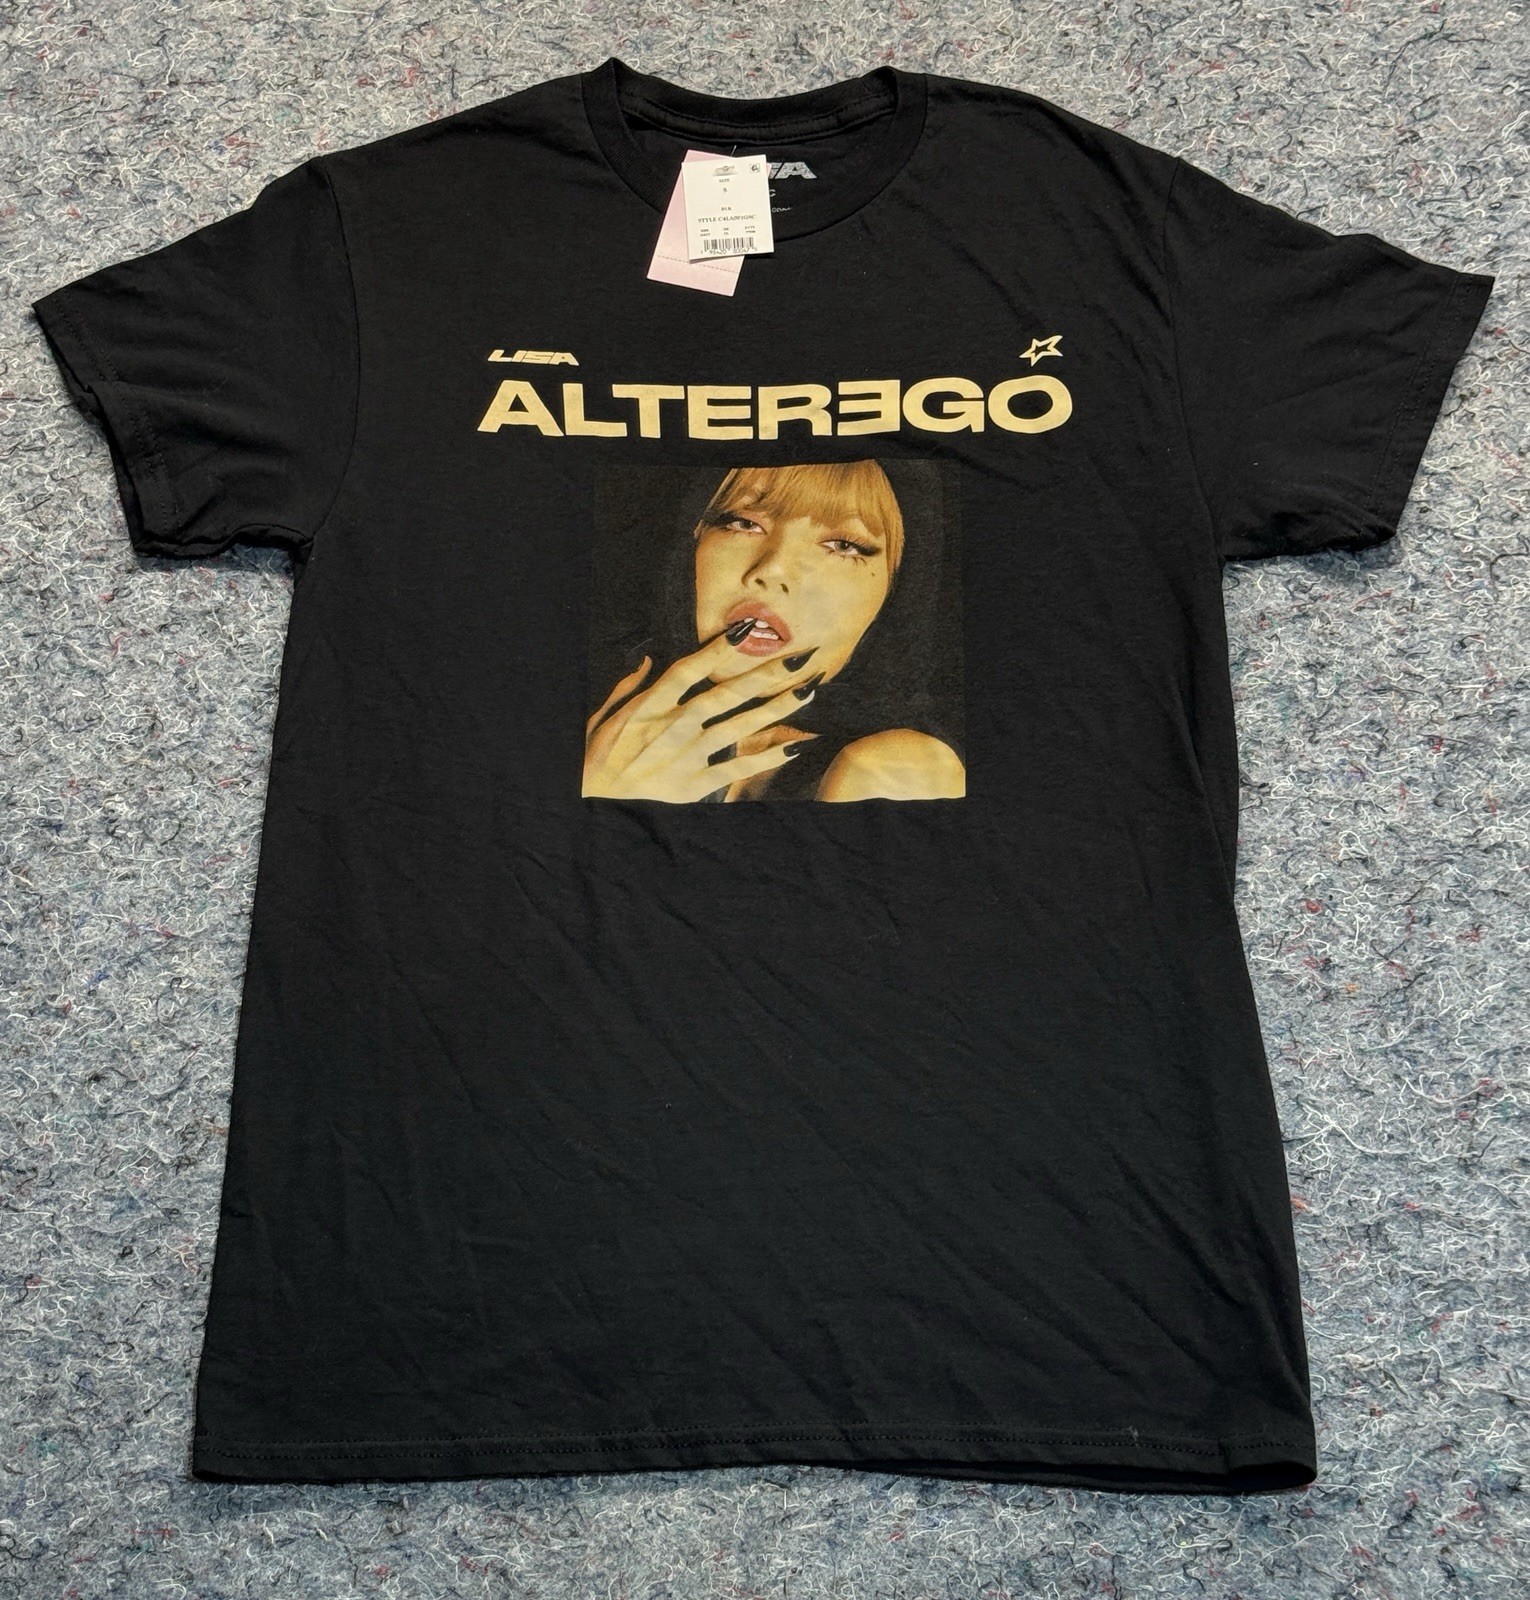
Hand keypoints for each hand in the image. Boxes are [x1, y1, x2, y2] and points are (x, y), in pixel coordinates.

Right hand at [583, 625, 821, 801]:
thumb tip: (648, 660)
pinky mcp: (693, 785)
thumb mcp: (603, 716)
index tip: (749, 630)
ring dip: (776, 709)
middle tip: (800, 658)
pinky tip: (793, 747)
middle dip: (766, 674)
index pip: (691, 669)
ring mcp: (686, 756)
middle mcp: (673, 727)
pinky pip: (735, 769)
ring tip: (807, 692)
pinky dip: (764, 759)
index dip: (720, 648)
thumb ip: (628, 687)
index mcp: (650, 705)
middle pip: (726, 694)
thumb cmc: (596, 758)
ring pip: (739, 727)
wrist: (592, 805)